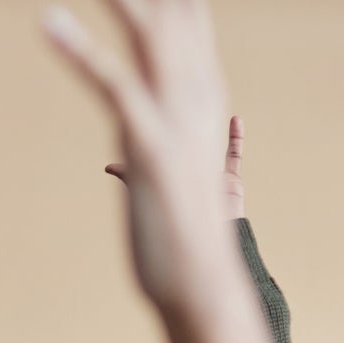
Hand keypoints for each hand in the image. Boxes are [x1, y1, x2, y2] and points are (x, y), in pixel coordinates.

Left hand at [47, 0, 236, 315]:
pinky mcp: (148, 142)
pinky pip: (111, 81)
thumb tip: (123, 144)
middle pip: (173, 6)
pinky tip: (47, 22)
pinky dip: (79, 48)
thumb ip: (148, 142)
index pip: (189, 11)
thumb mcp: (164, 171)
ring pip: (147, 29)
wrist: (200, 281)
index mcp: (202, 91)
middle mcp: (195, 92)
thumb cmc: (181, 232)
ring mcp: (174, 115)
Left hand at [106, 113, 249, 222]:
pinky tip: (235, 119)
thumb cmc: (175, 221)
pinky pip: (235, 155)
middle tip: (183, 100)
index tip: (154, 119)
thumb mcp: (149, 191)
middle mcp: (190, 173)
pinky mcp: (231, 180)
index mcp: (172, 175)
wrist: (205, 242)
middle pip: (188, 144)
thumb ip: (131, 176)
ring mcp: (210, 176)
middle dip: (186, 125)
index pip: (163, 150)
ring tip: (211, 106)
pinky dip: (237, 137)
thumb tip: (106, 166)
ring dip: (211, 126)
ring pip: (212, 144)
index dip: (157, 137)